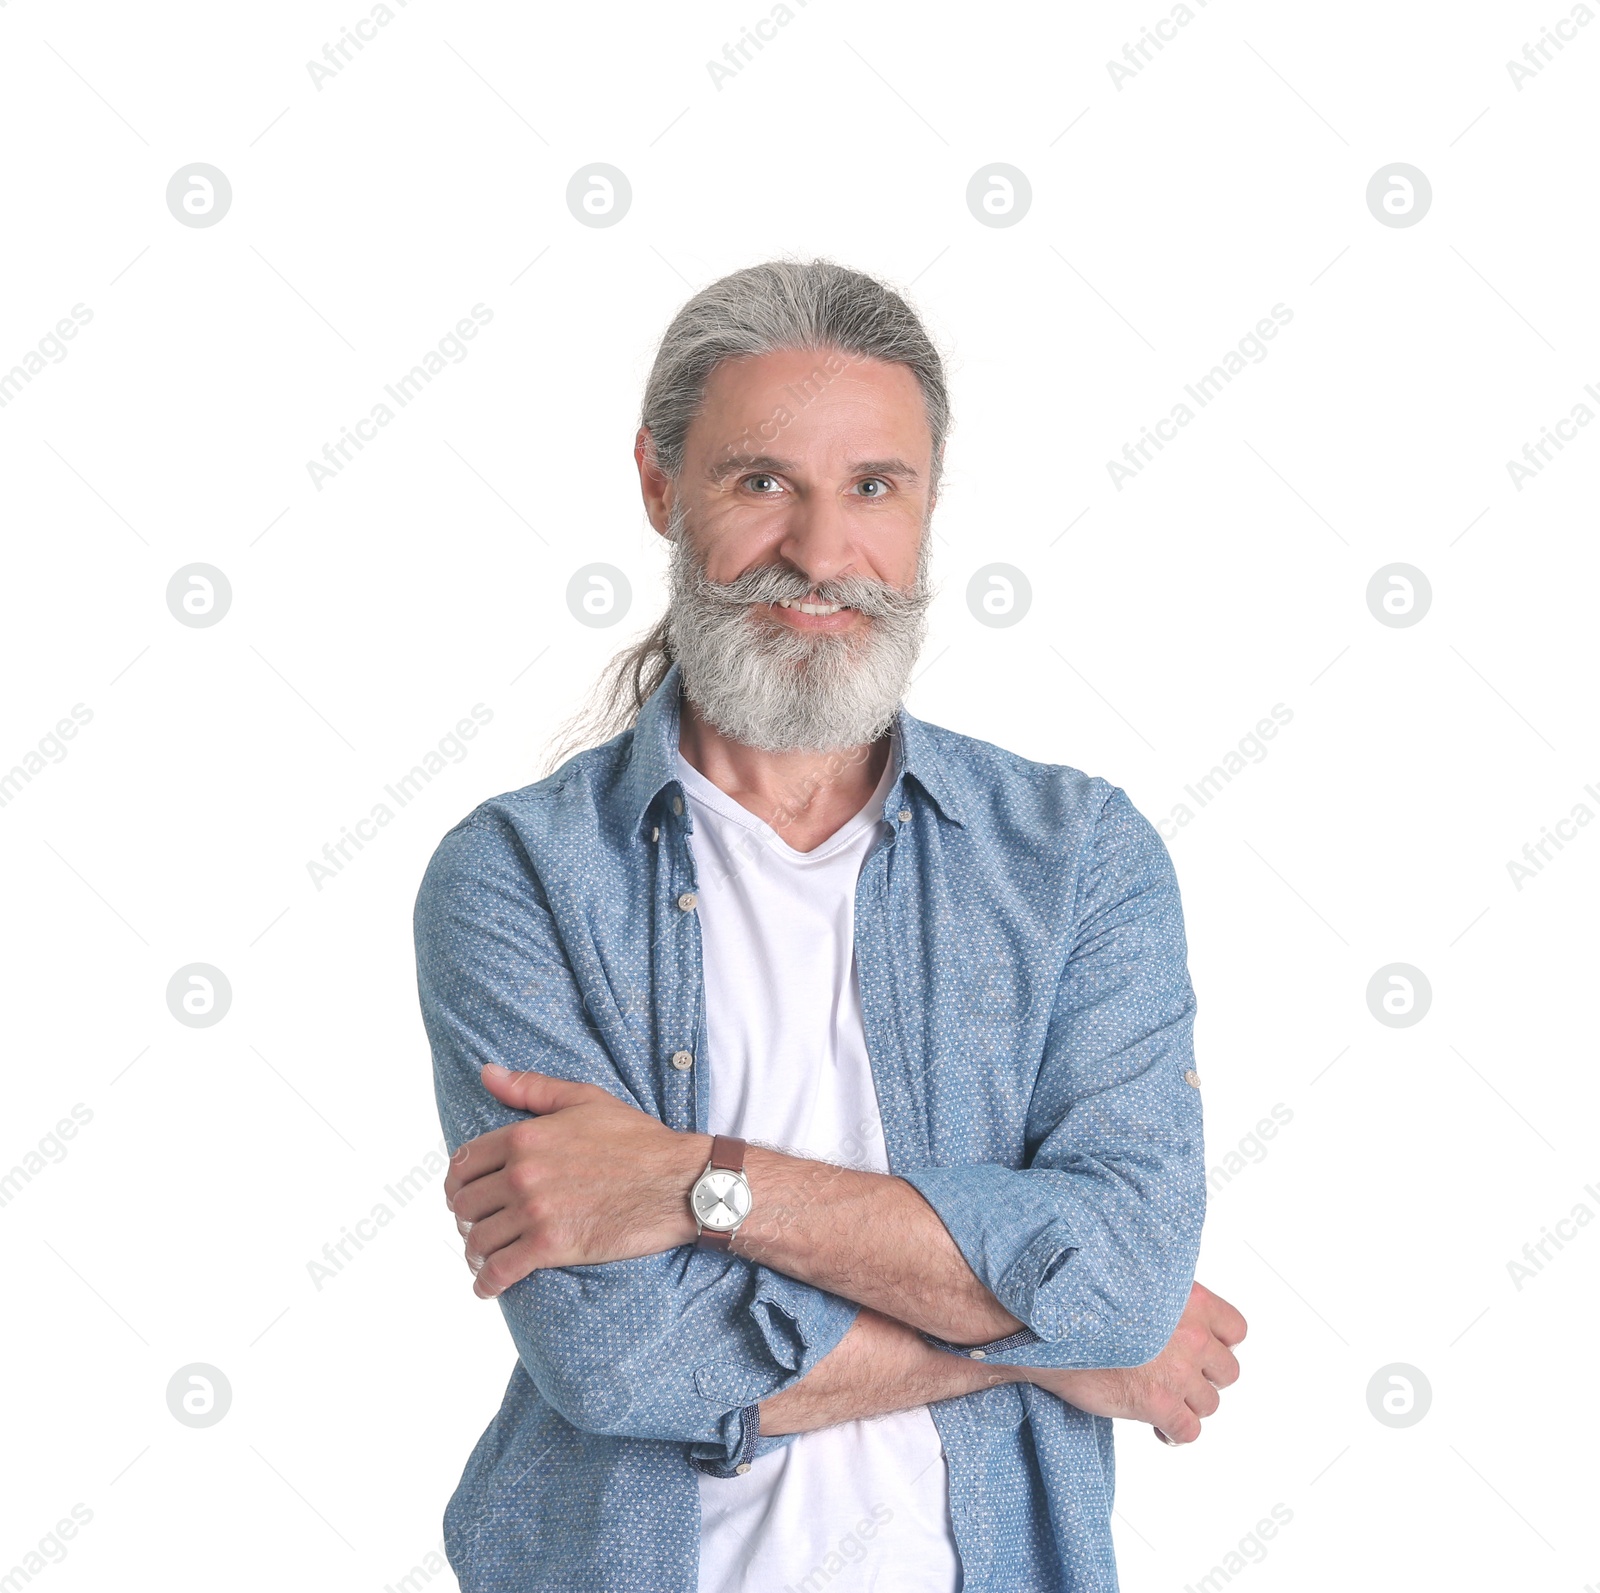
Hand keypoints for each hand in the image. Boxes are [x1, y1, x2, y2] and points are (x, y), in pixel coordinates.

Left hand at [443, 1064, 709, 1296]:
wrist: (677, 1182)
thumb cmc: (636, 1139)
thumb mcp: (585, 1099)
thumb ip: (531, 1088)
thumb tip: (487, 1073)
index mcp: (525, 1137)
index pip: (464, 1163)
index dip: (458, 1182)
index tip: (464, 1193)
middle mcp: (521, 1174)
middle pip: (465, 1204)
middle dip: (466, 1218)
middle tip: (478, 1226)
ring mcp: (534, 1212)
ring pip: (478, 1239)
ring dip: (475, 1251)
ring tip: (484, 1256)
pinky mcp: (550, 1247)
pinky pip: (500, 1271)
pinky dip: (487, 1282)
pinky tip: (487, 1286)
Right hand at [1024, 1281, 1245, 1443]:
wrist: (1045, 1322)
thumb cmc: (1079, 1299)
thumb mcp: (1130, 1282)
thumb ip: (1162, 1298)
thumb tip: (1170, 1314)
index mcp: (1188, 1299)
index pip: (1236, 1329)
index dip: (1218, 1342)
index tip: (1199, 1348)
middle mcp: (1191, 1333)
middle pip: (1227, 1371)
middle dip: (1203, 1377)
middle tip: (1177, 1377)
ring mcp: (1178, 1370)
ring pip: (1209, 1404)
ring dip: (1188, 1405)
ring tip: (1163, 1401)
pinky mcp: (1159, 1403)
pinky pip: (1189, 1431)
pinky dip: (1175, 1433)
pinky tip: (1158, 1426)